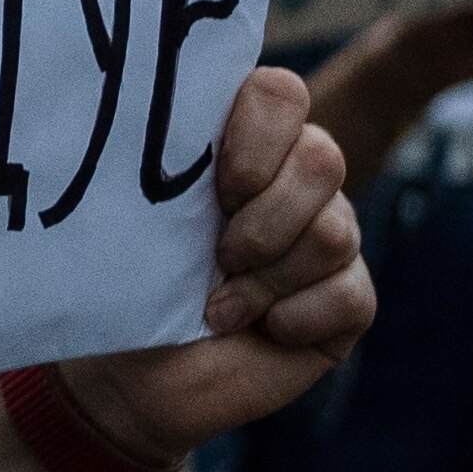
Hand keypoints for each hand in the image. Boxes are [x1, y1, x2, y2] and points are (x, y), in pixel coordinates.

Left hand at [58, 67, 368, 463]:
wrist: (131, 378)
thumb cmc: (123, 283)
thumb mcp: (133, 212)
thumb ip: (161, 155)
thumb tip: (150, 99)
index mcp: (241, 141)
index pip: (279, 93)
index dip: (255, 138)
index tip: (216, 188)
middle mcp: (294, 180)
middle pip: (322, 158)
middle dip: (262, 219)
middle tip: (217, 256)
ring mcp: (329, 238)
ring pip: (334, 230)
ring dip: (266, 279)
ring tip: (220, 307)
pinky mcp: (348, 300)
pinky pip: (349, 292)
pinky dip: (294, 318)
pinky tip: (262, 331)